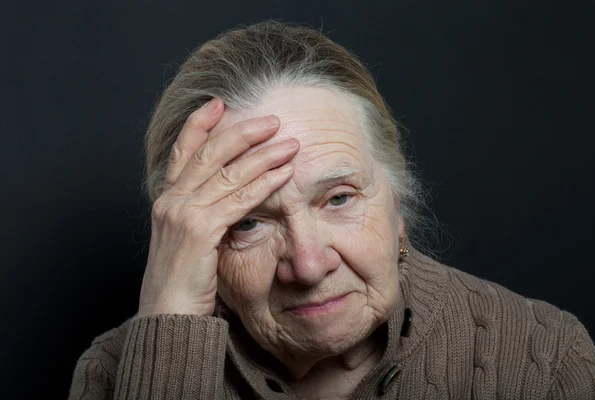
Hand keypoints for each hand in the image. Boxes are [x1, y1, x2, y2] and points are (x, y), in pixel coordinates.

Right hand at [137, 98, 298, 316]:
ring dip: (262, 155)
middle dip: (241, 132)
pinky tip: (284, 174)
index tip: (219, 103)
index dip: (200, 124)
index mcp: (166, 200)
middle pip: (209, 153)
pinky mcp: (199, 230)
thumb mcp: (187, 241)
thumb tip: (229, 198)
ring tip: (289, 143)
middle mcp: (171, 200)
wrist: (166, 314)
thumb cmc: (181, 281)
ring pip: (227, 172)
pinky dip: (264, 184)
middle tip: (271, 120)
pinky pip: (238, 199)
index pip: (182, 151)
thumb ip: (202, 215)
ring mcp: (183, 213)